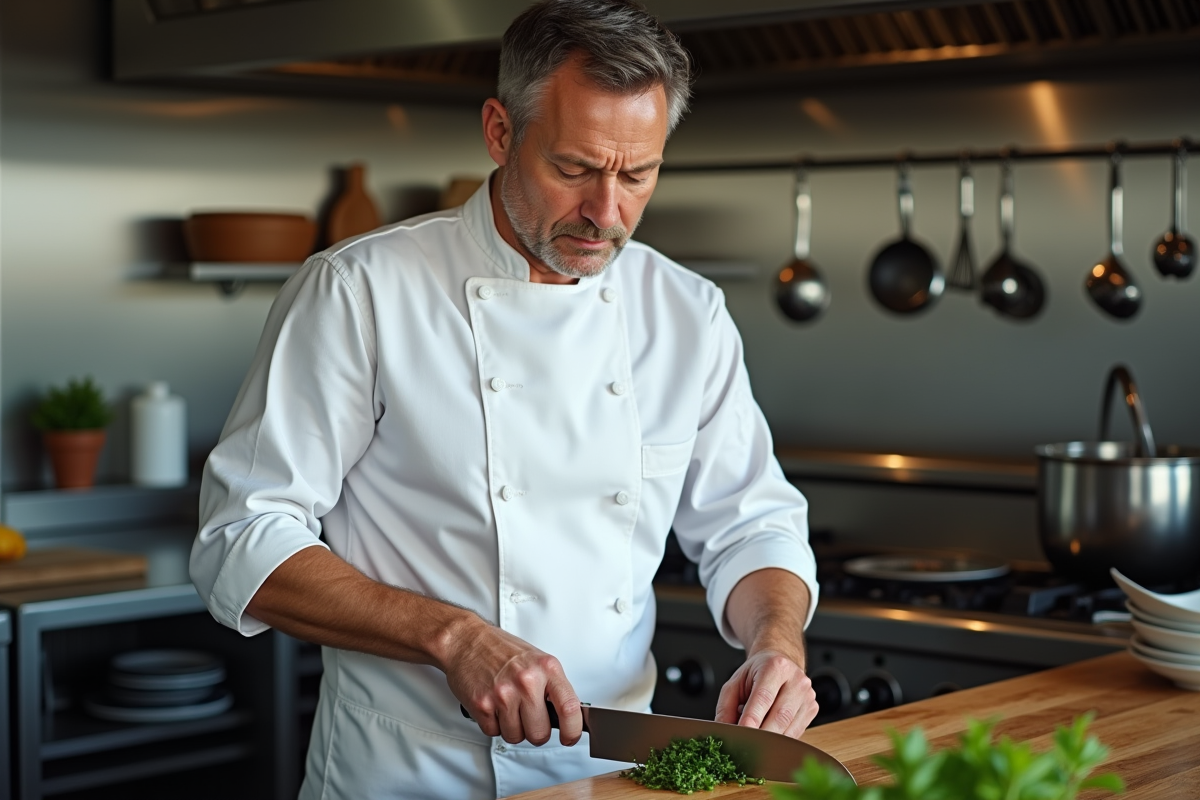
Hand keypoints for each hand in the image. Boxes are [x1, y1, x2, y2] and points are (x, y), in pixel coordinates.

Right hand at [444, 618, 582, 746]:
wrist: (467, 641)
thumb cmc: (501, 650)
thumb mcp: (537, 660)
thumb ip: (553, 686)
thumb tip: (567, 716)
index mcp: (546, 668)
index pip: (569, 708)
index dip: (572, 730)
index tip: (570, 737)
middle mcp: (527, 681)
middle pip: (540, 733)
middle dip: (535, 732)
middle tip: (529, 719)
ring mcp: (504, 694)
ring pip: (516, 737)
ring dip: (512, 728)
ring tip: (508, 707)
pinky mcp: (482, 704)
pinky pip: (494, 732)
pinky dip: (494, 724)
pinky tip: (493, 706)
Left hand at [714, 650, 816, 737]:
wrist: (779, 662)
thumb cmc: (756, 673)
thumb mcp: (735, 683)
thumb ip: (726, 706)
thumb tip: (724, 730)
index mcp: (775, 667)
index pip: (763, 697)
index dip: (752, 718)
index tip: (741, 734)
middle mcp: (796, 680)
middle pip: (779, 716)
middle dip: (761, 734)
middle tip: (744, 745)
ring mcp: (807, 695)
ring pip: (789, 728)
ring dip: (770, 740)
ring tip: (754, 739)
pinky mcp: (812, 708)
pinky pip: (795, 733)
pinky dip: (779, 740)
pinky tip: (769, 736)